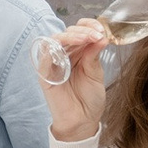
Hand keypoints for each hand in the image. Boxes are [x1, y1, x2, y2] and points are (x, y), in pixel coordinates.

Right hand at [37, 20, 109, 140]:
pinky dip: (56, 49)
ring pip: (55, 40)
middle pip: (67, 33)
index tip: (102, 29)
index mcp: (77, 53)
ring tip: (87, 39)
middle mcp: (64, 55)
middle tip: (97, 35)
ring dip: (71, 36)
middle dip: (83, 31)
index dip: (89, 26)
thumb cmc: (89, 99)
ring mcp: (53, 63)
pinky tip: (69, 49)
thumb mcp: (96, 73)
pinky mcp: (45, 74)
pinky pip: (45, 56)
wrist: (82, 121)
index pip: (78, 31)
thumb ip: (94, 55)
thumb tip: (102, 36)